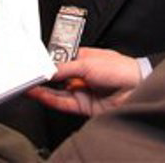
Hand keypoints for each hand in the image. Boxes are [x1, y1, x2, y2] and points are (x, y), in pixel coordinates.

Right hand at [26, 47, 142, 115]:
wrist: (136, 88)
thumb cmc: (121, 69)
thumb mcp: (88, 63)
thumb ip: (65, 68)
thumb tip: (48, 70)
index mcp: (85, 58)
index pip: (60, 60)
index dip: (48, 62)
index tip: (34, 63)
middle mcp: (82, 75)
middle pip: (57, 77)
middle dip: (43, 76)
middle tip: (27, 74)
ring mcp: (82, 90)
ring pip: (56, 91)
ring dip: (41, 88)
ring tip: (27, 84)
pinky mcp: (82, 106)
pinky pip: (61, 102)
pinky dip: (48, 98)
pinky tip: (38, 93)